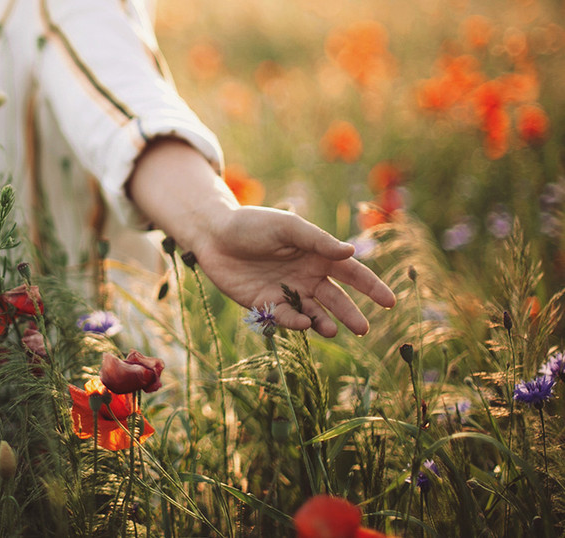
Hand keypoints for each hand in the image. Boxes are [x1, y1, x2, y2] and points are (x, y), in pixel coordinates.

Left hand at [189, 206, 395, 336]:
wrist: (213, 235)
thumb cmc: (252, 224)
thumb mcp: (287, 228)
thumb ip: (318, 241)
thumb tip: (351, 252)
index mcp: (318, 255)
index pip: (352, 273)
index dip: (372, 287)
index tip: (390, 302)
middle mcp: (307, 276)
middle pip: (336, 299)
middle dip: (351, 314)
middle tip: (363, 329)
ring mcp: (287, 292)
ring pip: (314, 313)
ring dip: (324, 323)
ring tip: (331, 330)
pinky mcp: (265, 304)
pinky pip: (286, 317)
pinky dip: (295, 322)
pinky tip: (302, 323)